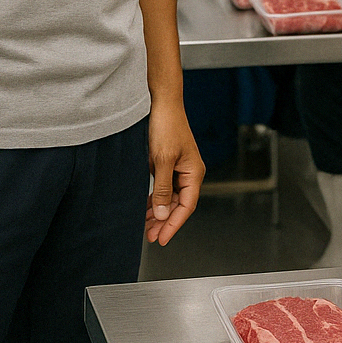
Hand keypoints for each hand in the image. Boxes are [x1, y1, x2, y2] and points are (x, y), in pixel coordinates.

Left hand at [146, 97, 204, 244]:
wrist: (163, 103)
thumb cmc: (167, 126)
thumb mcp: (162, 160)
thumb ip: (163, 189)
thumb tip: (163, 213)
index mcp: (194, 173)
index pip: (186, 207)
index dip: (174, 225)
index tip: (162, 239)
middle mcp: (190, 173)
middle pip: (179, 205)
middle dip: (165, 222)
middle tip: (151, 236)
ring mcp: (180, 169)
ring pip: (171, 198)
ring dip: (160, 212)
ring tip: (147, 227)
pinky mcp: (170, 164)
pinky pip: (166, 188)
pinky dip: (157, 199)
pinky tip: (147, 208)